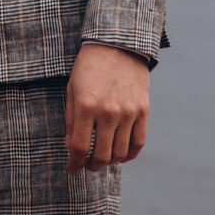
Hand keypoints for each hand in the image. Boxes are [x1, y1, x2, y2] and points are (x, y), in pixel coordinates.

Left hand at [66, 42, 148, 171]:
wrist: (118, 44)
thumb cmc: (89, 67)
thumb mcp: (72, 89)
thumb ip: (71, 120)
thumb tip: (71, 147)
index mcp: (86, 106)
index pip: (79, 147)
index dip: (74, 163)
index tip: (72, 169)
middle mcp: (108, 112)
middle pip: (101, 155)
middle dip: (92, 165)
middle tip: (87, 166)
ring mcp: (128, 112)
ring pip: (120, 152)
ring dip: (110, 161)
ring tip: (102, 159)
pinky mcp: (143, 111)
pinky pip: (138, 142)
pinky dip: (129, 155)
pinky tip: (121, 155)